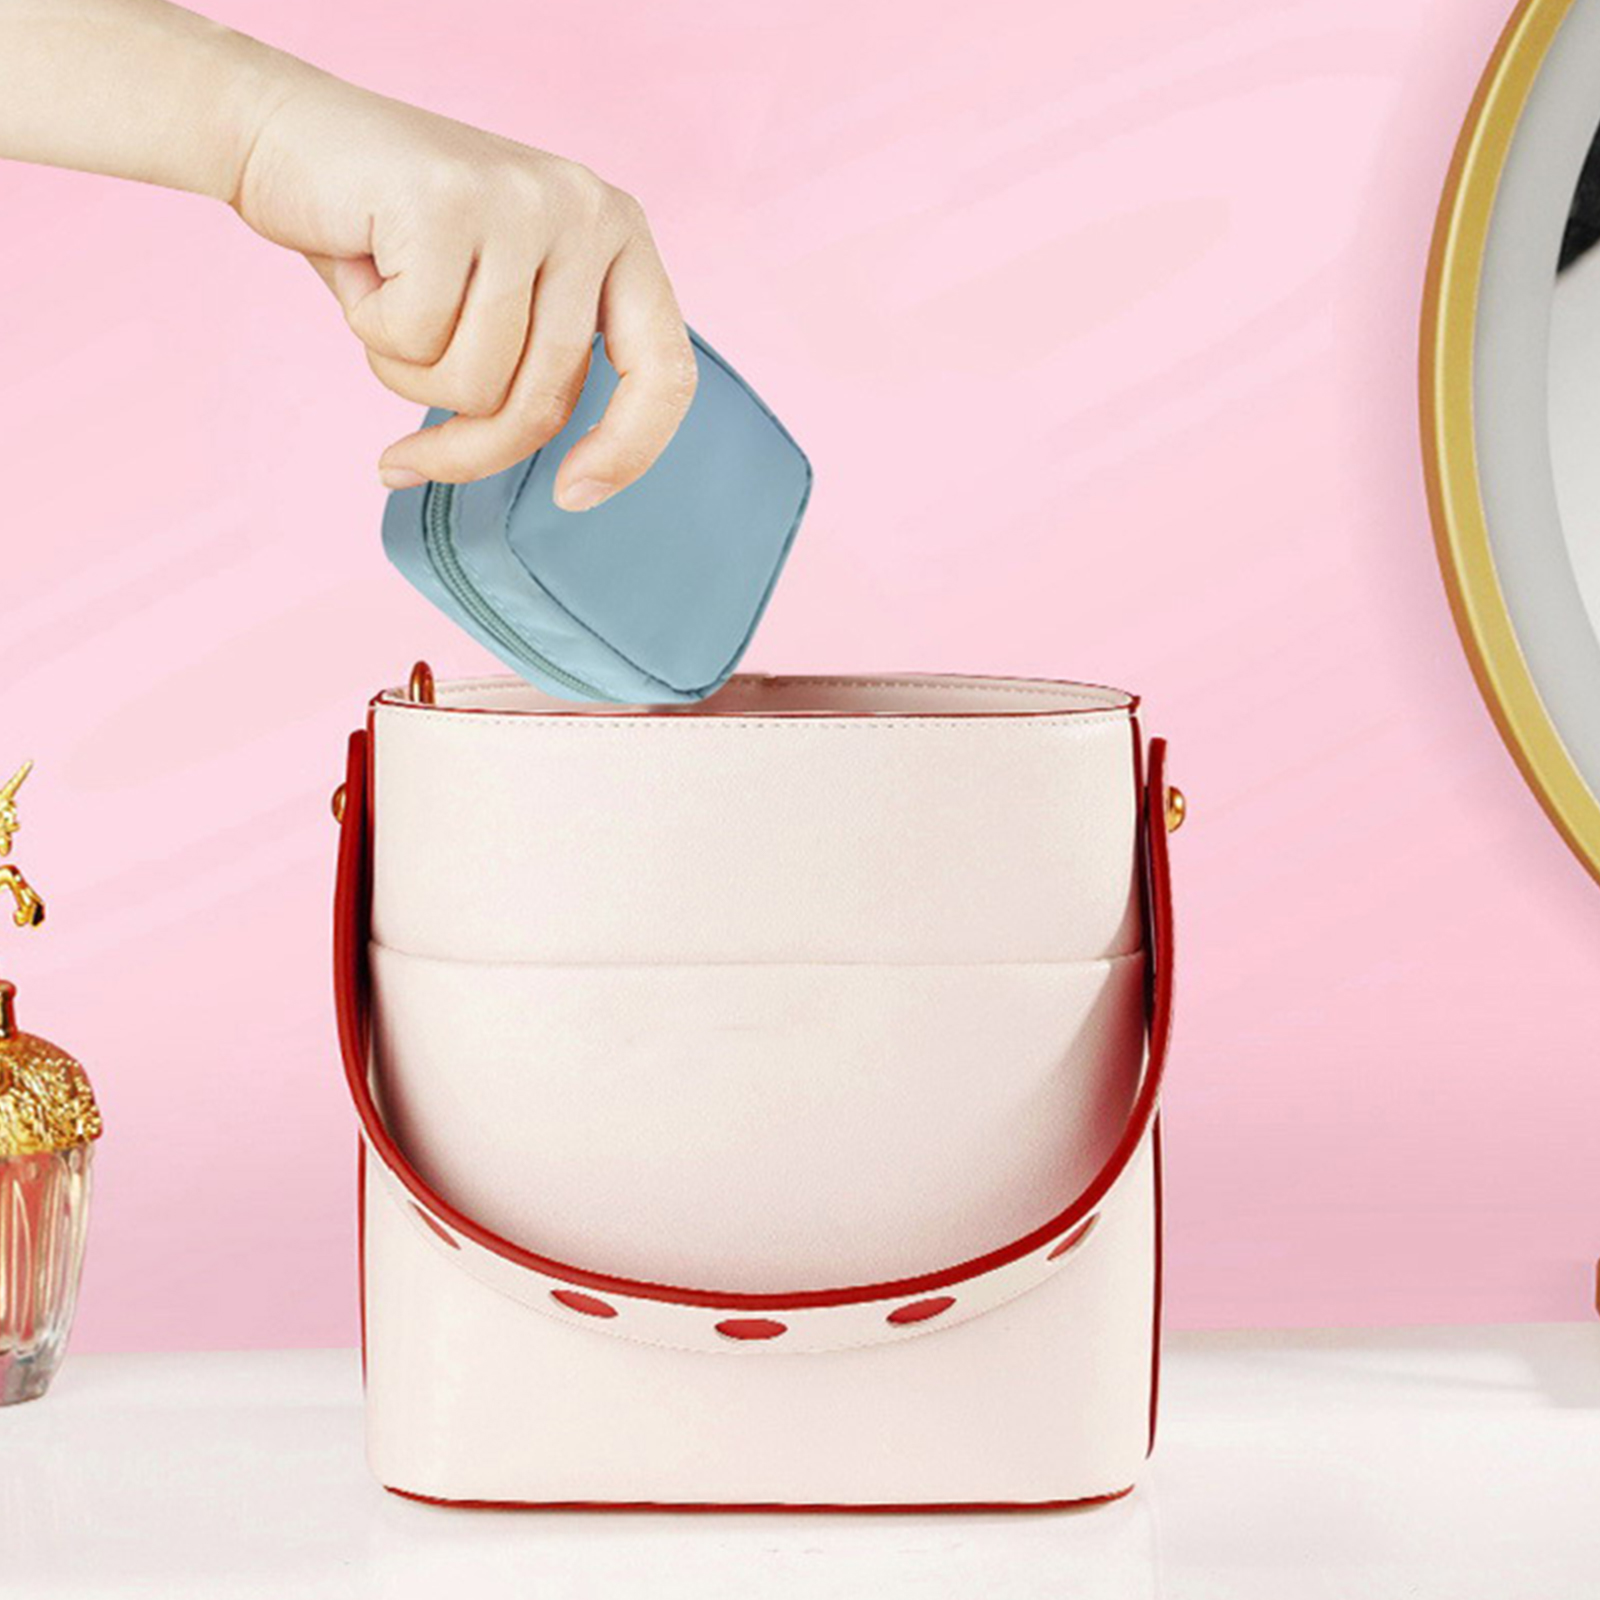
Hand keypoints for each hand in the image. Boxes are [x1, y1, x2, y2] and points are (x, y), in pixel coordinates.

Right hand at [233, 72, 696, 506]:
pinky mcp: (449, 200)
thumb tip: (583, 489)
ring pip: (475, 382)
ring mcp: (522, 200)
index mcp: (621, 237)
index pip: (666, 374)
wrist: (282, 134)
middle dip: (467, 448)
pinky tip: (360, 266)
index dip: (630, 452)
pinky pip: (415, 339)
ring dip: (404, 374)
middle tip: (406, 453)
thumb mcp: (497, 307)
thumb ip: (545, 367)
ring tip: (385, 302)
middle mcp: (588, 210)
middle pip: (544, 400)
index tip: (574, 497)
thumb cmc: (391, 244)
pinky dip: (370, 330)